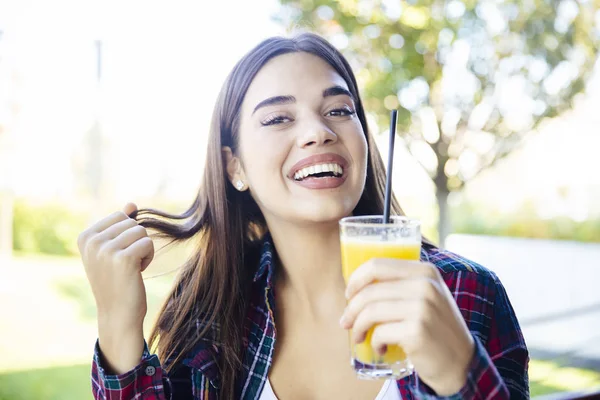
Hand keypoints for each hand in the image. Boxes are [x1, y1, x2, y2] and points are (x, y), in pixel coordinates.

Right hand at [77, 203, 153, 372]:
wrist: (118, 313)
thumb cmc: (117, 280)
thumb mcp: (112, 250)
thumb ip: (120, 225)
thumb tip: (131, 204)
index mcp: (85, 236)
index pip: (120, 215)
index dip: (126, 234)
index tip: (117, 255)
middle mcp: (92, 241)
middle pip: (132, 222)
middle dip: (136, 241)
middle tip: (125, 264)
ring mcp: (105, 250)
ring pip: (141, 232)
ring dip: (143, 249)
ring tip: (130, 268)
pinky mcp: (123, 259)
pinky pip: (148, 243)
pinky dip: (148, 257)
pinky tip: (137, 272)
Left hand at [339, 259, 474, 395]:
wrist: (461, 363)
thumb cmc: (435, 329)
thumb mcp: (426, 297)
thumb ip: (401, 284)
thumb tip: (356, 284)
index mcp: (425, 271)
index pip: (377, 265)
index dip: (356, 279)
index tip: (348, 295)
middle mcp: (425, 286)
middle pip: (370, 290)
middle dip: (351, 308)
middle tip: (346, 322)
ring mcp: (423, 308)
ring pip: (371, 311)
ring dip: (358, 326)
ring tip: (359, 337)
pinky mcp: (417, 331)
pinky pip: (380, 333)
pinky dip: (374, 343)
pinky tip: (380, 348)